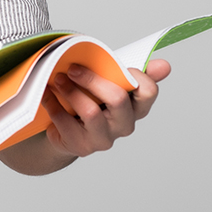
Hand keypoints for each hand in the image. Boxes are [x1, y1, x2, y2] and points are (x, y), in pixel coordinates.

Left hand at [41, 58, 170, 157]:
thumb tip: (164, 65)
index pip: (148, 91)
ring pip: (90, 111)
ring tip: (57, 79)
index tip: (119, 65)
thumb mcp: (106, 79)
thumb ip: (127, 70)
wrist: (64, 128)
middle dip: (92, 79)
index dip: (137, 76)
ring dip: (70, 91)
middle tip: (72, 68)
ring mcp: (104, 139)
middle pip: (117, 99)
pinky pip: (66, 122)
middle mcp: (124, 125)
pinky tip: (47, 95)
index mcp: (135, 106)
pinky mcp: (82, 147)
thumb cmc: (89, 97)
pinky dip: (53, 104)